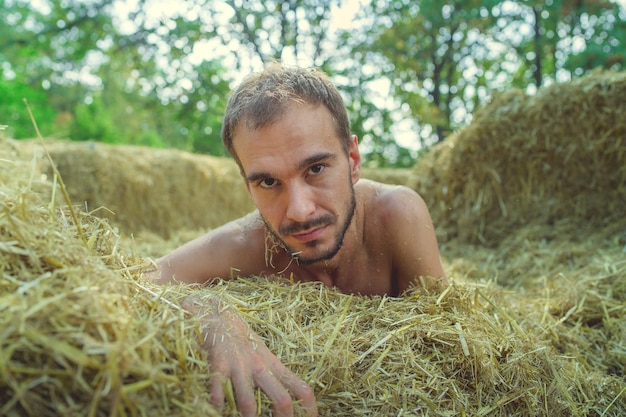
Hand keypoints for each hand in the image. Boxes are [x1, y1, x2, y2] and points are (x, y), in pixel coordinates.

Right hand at [182, 296, 317, 416]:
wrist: (218, 316)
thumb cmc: (241, 340)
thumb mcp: (263, 355)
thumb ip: (273, 374)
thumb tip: (287, 399)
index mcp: (273, 365)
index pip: (300, 387)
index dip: (309, 407)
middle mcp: (260, 367)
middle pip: (281, 399)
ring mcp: (239, 366)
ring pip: (249, 402)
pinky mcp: (219, 365)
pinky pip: (218, 389)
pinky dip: (217, 403)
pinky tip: (217, 407)